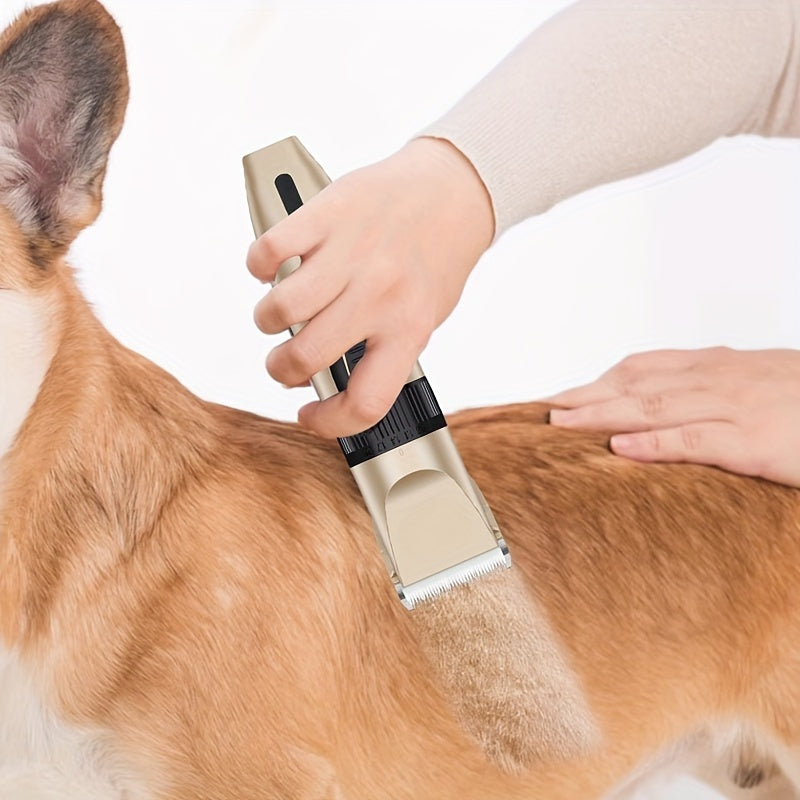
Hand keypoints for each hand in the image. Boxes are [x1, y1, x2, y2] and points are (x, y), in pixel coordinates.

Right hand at [246, 137, 492, 437]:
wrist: (453, 189)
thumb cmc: (436, 257)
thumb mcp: (425, 317)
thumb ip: (384, 350)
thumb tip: (330, 379)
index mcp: (410, 329)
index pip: (365, 402)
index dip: (329, 422)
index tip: (310, 416)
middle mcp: (379, 294)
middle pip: (306, 358)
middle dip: (282, 370)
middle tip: (285, 362)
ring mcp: (351, 253)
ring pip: (280, 310)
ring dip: (267, 320)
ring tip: (279, 314)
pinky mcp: (326, 214)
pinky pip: (269, 251)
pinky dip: (259, 266)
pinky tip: (274, 268)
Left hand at [547, 347, 799, 487]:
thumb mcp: (759, 382)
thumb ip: (714, 388)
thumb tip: (671, 402)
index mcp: (717, 365)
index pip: (643, 368)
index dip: (598, 382)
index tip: (562, 394)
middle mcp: (717, 378)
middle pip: (635, 384)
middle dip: (585, 397)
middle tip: (542, 410)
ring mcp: (734, 407)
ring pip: (653, 406)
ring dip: (601, 415)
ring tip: (560, 425)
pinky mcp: (753, 440)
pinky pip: (694, 440)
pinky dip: (653, 443)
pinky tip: (620, 449)